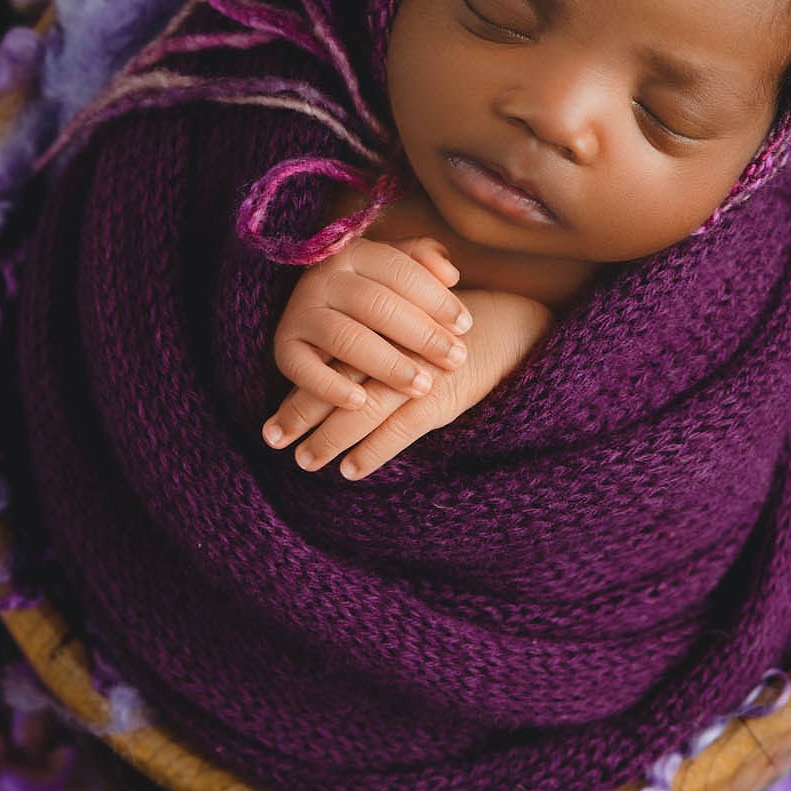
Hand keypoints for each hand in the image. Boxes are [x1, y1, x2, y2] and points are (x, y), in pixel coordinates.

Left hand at [263, 288, 553, 478]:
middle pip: (338, 382)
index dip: (300, 389)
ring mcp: (419, 371)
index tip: (271, 420)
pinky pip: (401, 427)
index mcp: (384, 323)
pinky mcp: (443, 395)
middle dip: (303, 413)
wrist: (518, 326)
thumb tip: (335, 373)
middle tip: (273, 439)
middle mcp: (396, 345)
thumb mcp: (419, 320)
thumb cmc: (461, 327)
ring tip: (305, 460)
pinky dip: (375, 449)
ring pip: (363, 407)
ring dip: (330, 437)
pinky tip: (351, 469)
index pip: (331, 359)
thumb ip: (381, 334)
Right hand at [271, 235, 474, 410]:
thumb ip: (424, 262)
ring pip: (346, 338)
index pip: (400, 270)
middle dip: (421, 334)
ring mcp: (299, 313)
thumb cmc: (376, 295)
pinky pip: (303, 370)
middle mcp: (321, 279)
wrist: (316, 315)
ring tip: (422, 386)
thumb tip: (451, 274)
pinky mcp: (284, 348)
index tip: (466, 326)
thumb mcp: (397, 270)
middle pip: (377, 305)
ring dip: (387, 364)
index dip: (436, 298)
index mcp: (354, 254)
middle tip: (455, 359)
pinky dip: (330, 387)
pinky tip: (360, 402)